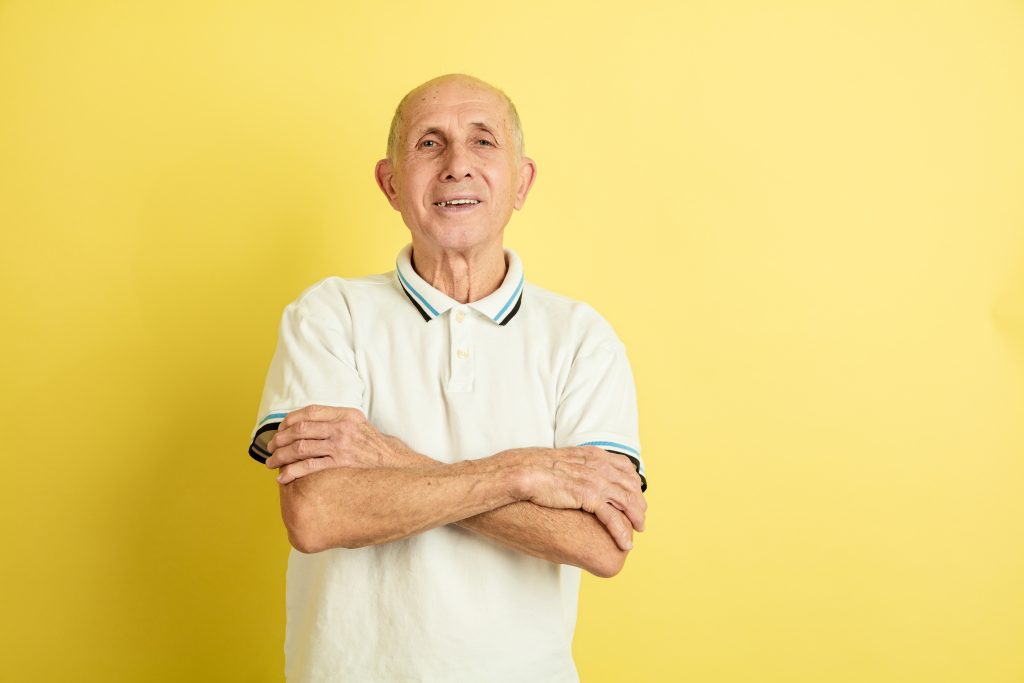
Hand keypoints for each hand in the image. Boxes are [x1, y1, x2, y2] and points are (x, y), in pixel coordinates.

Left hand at [264, 404, 413, 483]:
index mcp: (346, 415)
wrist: (397, 465)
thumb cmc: (378, 448)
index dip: (289, 420)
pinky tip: (283, 477)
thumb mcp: (361, 426)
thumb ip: (339, 422)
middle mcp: (342, 427)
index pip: (310, 412)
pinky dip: (292, 471)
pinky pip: (308, 466)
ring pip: (300, 447)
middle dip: (280, 439)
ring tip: (271, 463)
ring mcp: (341, 445)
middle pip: (301, 429)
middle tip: (270, 448)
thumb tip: (312, 425)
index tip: (280, 428)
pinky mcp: (340, 463)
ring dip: (281, 456)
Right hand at [508, 446, 645, 549]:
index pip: (625, 467)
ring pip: (628, 501)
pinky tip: (625, 543)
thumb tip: (575, 476)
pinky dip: (622, 532)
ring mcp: (596, 480)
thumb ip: (576, 467)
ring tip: (638, 530)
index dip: (633, 483)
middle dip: (638, 502)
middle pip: (630, 485)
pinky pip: (613, 517)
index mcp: (594, 455)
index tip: (635, 495)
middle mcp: (600, 465)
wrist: (523, 471)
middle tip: (640, 517)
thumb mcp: (562, 461)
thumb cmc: (535, 468)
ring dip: (636, 518)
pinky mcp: (589, 496)